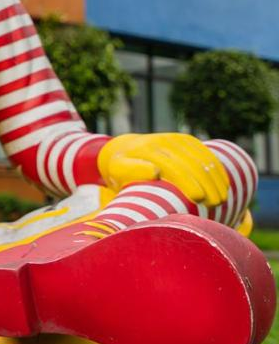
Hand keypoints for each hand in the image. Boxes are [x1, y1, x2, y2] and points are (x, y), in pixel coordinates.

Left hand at [97, 133, 228, 206]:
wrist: (124, 149)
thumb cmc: (120, 168)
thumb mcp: (118, 170)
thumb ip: (133, 170)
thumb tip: (156, 171)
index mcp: (148, 150)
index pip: (174, 168)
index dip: (188, 183)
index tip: (198, 199)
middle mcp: (165, 141)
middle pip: (193, 165)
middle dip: (207, 185)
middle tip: (215, 204)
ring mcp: (177, 139)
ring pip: (203, 160)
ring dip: (215, 180)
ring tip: (222, 199)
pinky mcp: (187, 140)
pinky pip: (207, 154)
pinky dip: (218, 170)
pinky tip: (225, 185)